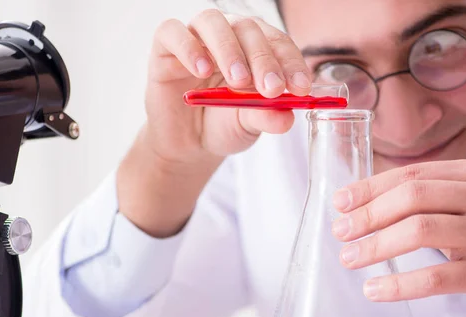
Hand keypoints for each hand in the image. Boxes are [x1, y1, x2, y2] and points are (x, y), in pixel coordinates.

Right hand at [145, 9, 312, 163]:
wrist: (186, 145)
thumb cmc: (221, 126)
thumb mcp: (248, 125)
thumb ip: (265, 116)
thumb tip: (286, 116)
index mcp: (256, 50)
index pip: (278, 44)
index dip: (291, 62)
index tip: (301, 87)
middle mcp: (228, 37)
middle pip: (248, 29)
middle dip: (263, 59)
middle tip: (271, 89)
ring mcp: (196, 39)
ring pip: (213, 22)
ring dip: (229, 50)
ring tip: (238, 81)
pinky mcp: (165, 48)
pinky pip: (172, 32)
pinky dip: (188, 47)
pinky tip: (201, 70)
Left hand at [331, 159, 465, 315]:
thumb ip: (426, 196)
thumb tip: (360, 203)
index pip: (410, 175)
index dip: (370, 188)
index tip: (341, 202)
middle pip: (412, 197)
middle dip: (368, 214)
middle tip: (341, 231)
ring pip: (419, 231)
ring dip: (375, 245)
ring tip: (350, 258)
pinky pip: (434, 278)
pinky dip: (398, 285)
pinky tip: (374, 290)